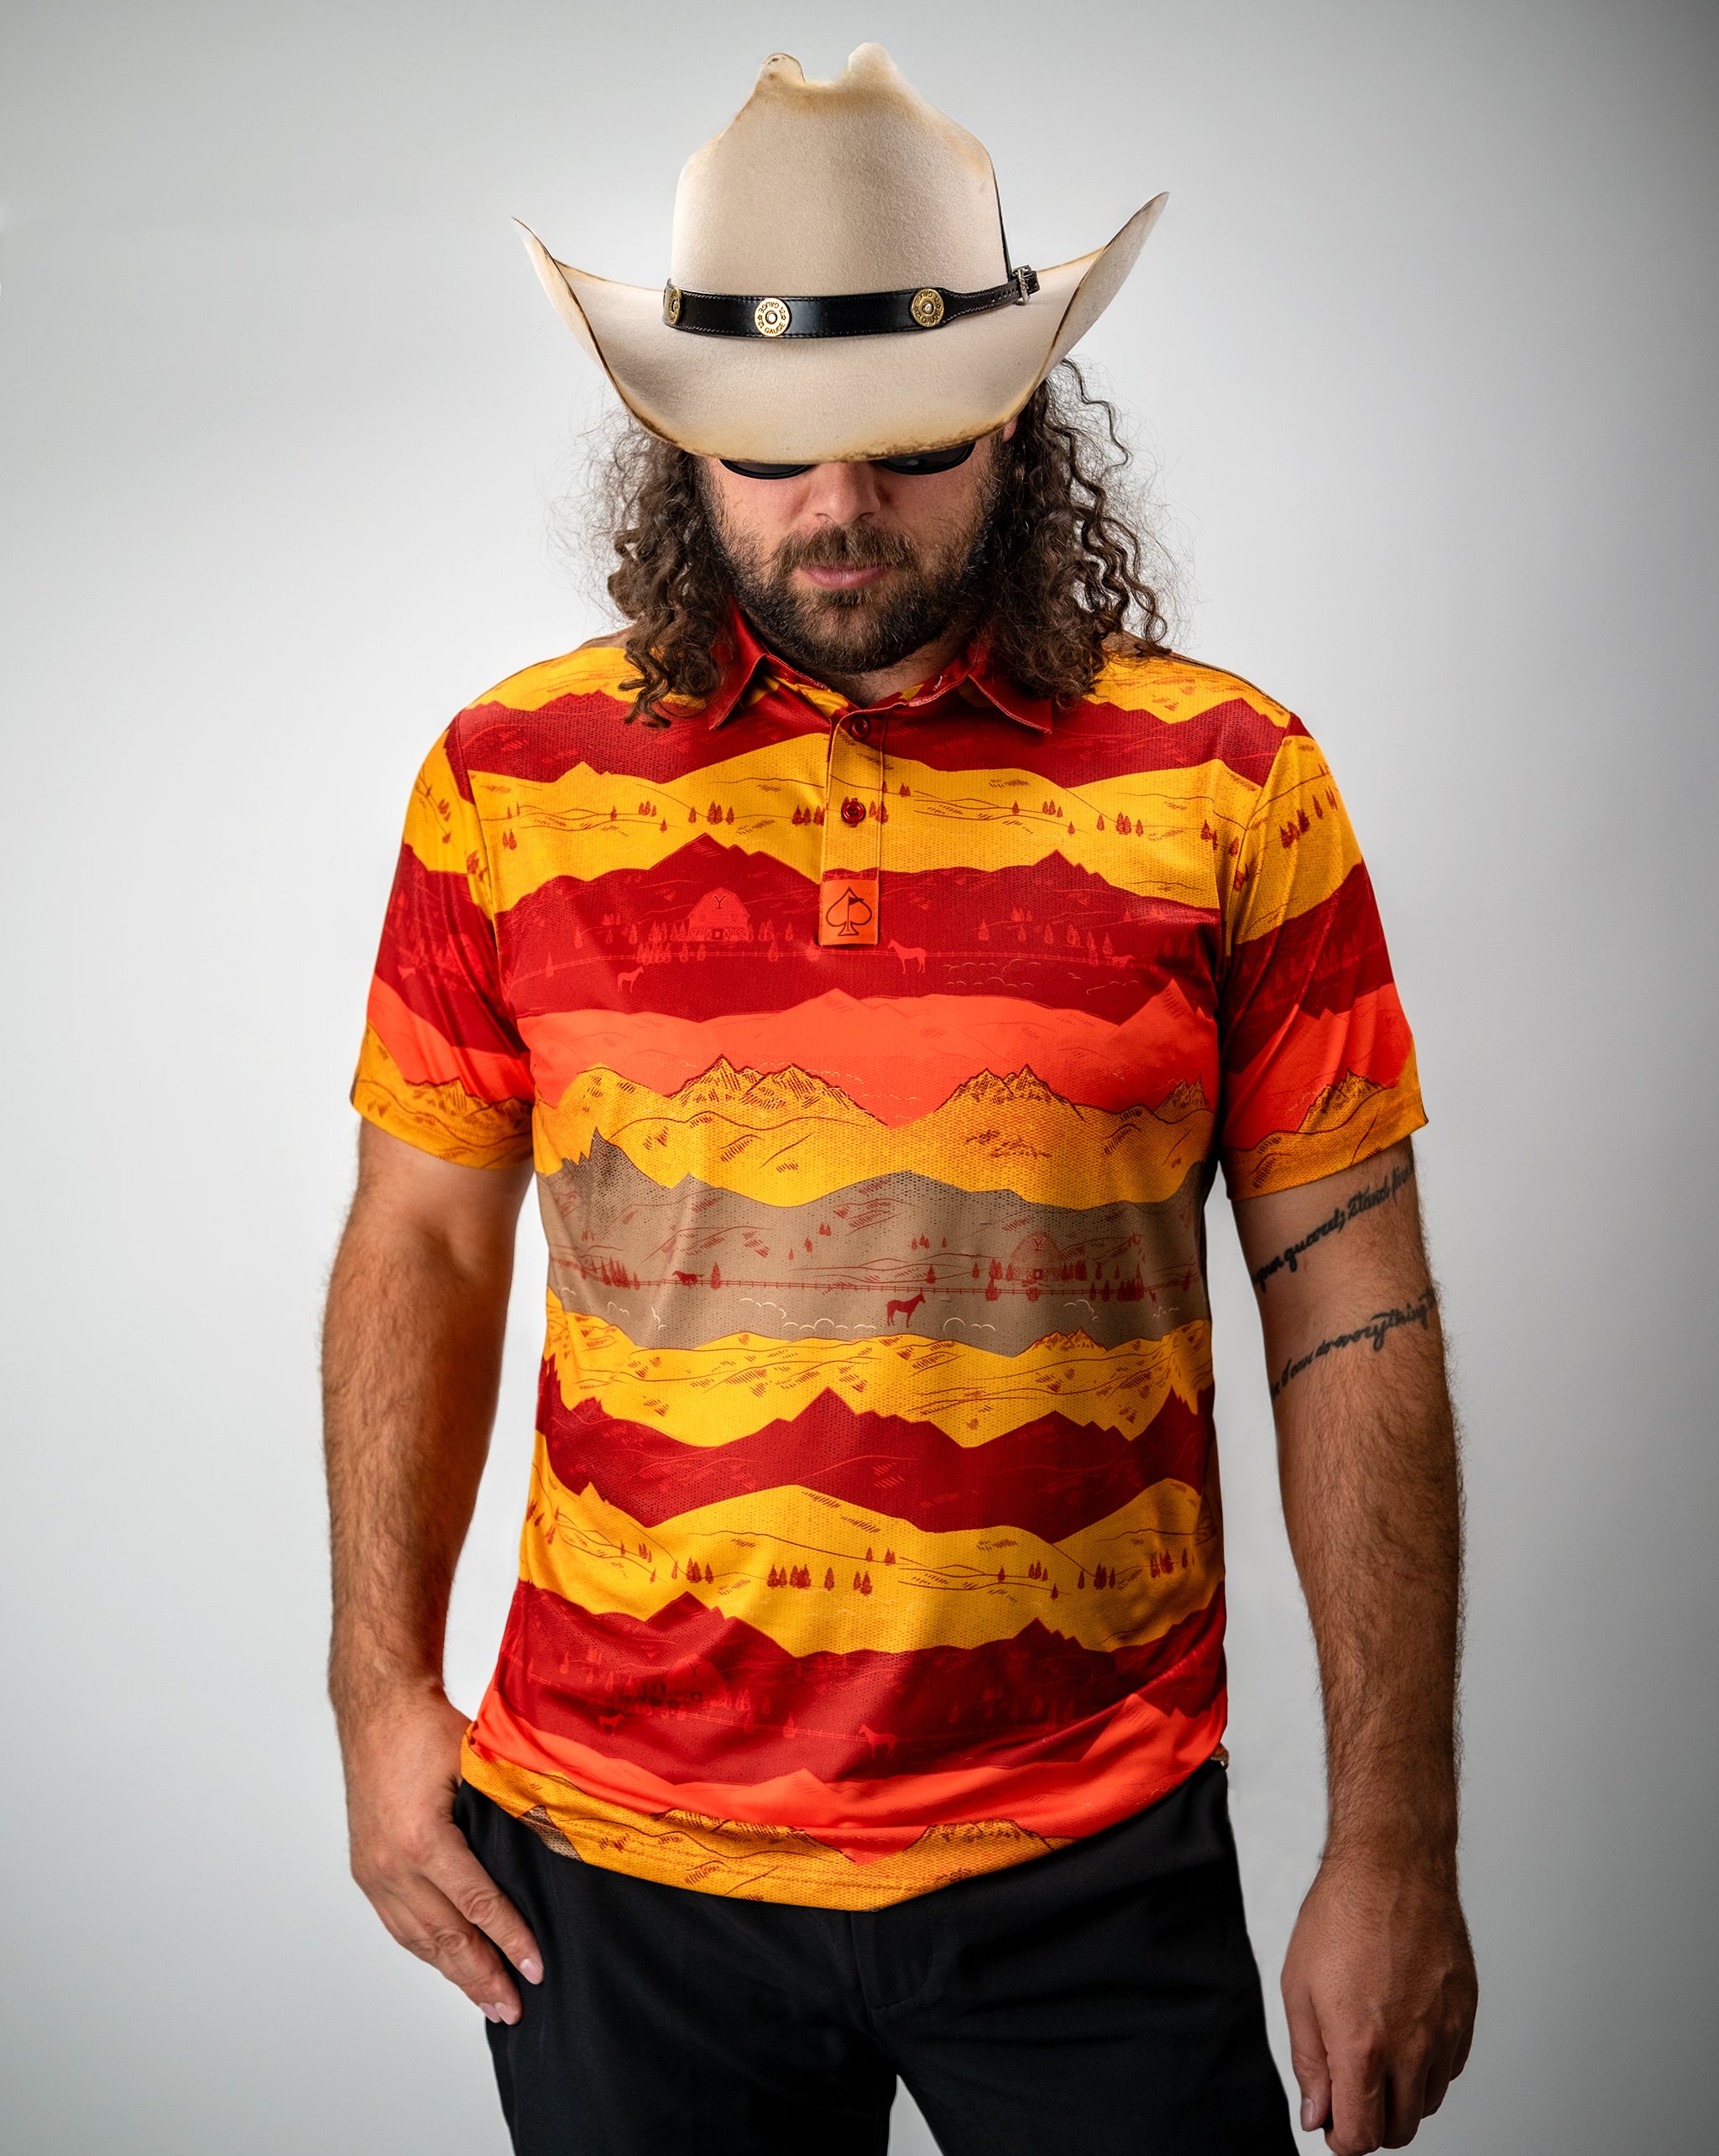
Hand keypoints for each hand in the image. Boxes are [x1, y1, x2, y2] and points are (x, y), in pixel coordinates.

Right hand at [341, 1686, 542, 2023]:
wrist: (377, 1709)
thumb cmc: (428, 1728)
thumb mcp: (477, 1764)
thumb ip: (507, 1809)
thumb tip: (553, 1845)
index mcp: (422, 1839)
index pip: (476, 1904)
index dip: (510, 1939)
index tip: (538, 1968)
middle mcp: (391, 1864)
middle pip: (445, 1936)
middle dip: (483, 1977)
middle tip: (515, 2010)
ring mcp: (373, 1872)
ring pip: (419, 1939)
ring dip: (455, 1974)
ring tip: (488, 2002)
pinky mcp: (366, 1871)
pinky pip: (399, 1925)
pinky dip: (428, 1950)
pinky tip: (449, 1966)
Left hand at [1281, 1851, 1476, 2151]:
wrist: (1392, 1864)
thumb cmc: (1341, 1914)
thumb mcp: (1299, 1987)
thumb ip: (1309, 2060)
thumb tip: (1317, 2112)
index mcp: (1364, 2045)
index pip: (1362, 2134)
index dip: (1342, 2138)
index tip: (1332, 2123)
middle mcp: (1412, 2047)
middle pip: (1400, 2129)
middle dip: (1370, 2121)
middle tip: (1348, 2090)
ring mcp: (1445, 2031)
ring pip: (1427, 2101)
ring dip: (1400, 2094)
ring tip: (1374, 2050)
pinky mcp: (1466, 2014)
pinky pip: (1450, 2066)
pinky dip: (1427, 2065)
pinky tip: (1403, 2030)